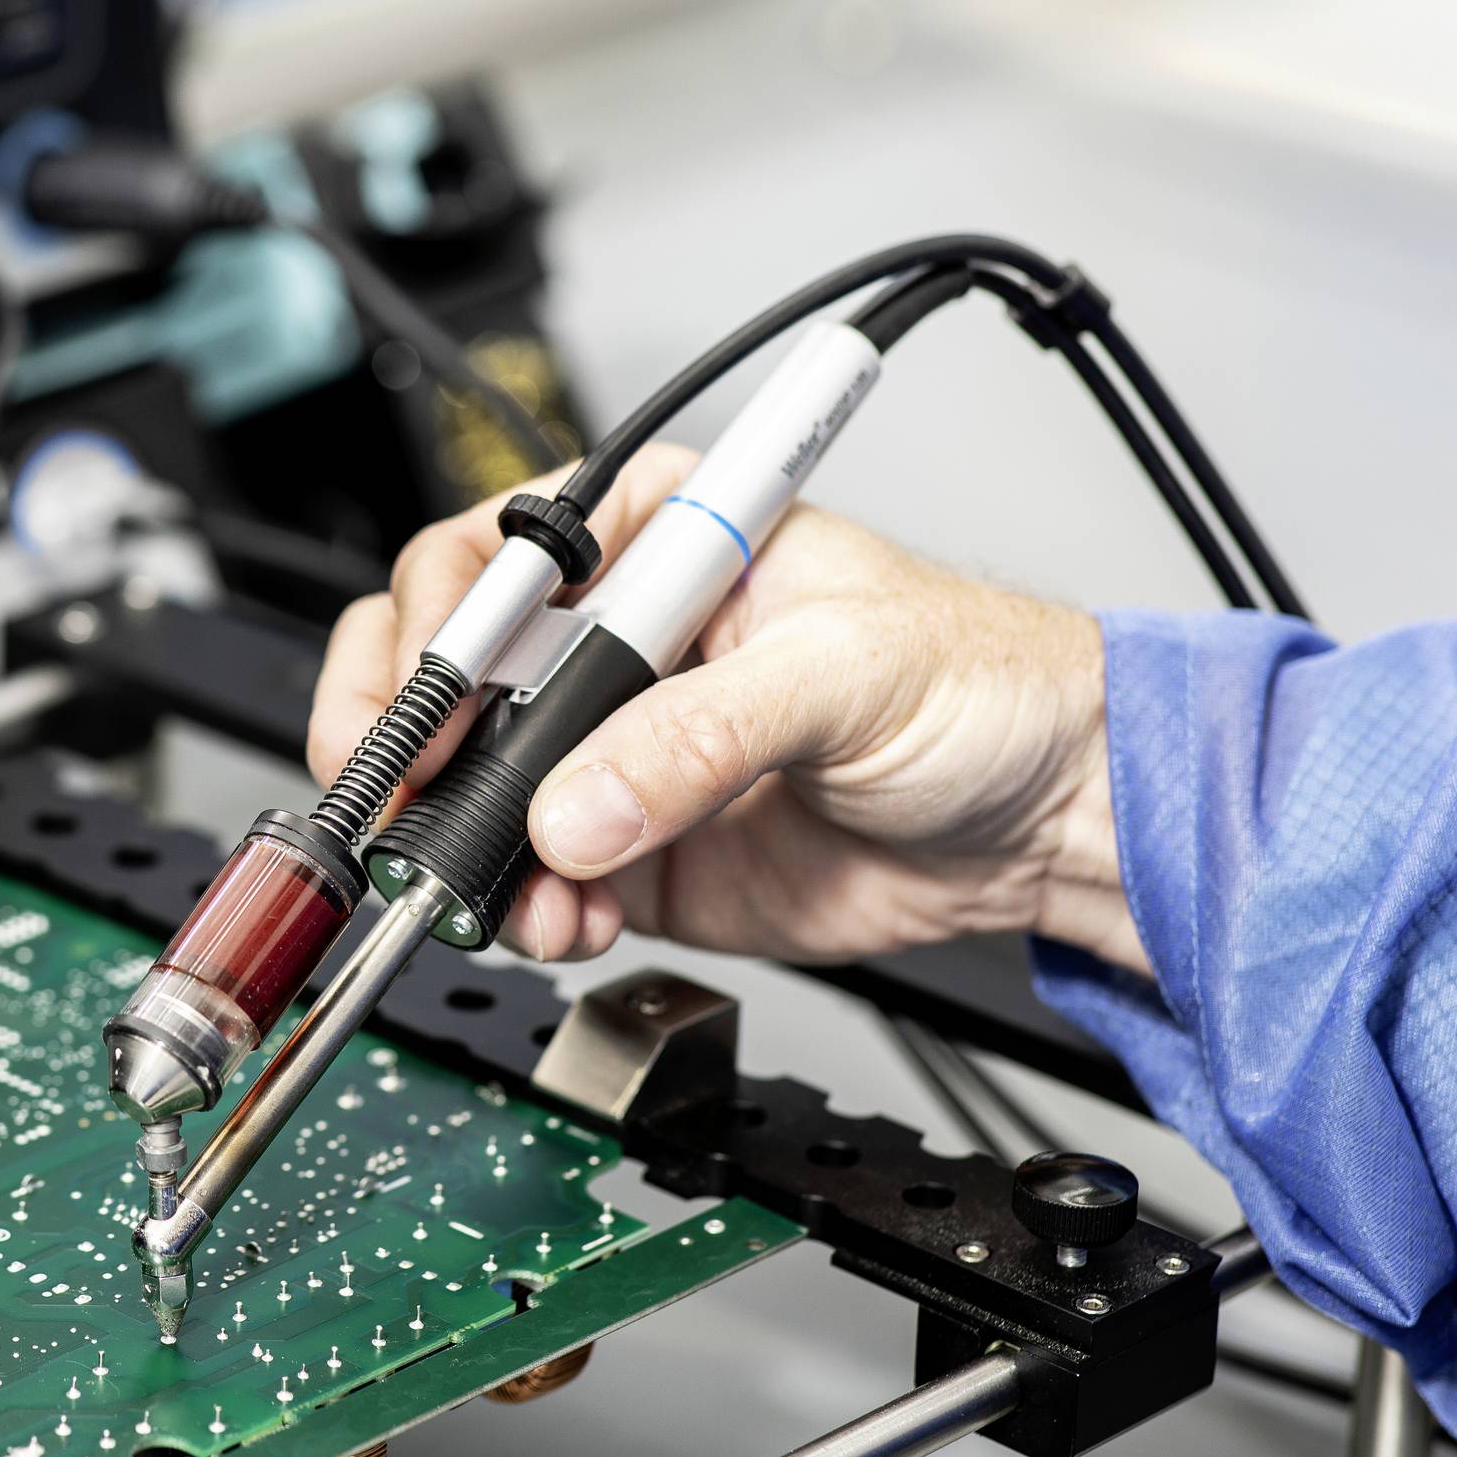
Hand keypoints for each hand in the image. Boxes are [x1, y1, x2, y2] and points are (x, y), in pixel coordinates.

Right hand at [307, 448, 1142, 971]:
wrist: (1049, 820)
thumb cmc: (980, 684)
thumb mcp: (843, 674)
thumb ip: (702, 733)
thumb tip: (577, 803)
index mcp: (656, 537)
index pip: (496, 559)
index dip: (439, 630)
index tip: (433, 711)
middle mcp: (613, 636)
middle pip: (445, 666)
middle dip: (408, 741)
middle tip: (408, 803)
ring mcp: (613, 748)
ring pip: (470, 785)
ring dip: (466, 844)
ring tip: (512, 891)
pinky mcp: (633, 847)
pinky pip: (536, 878)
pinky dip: (528, 909)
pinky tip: (564, 919)